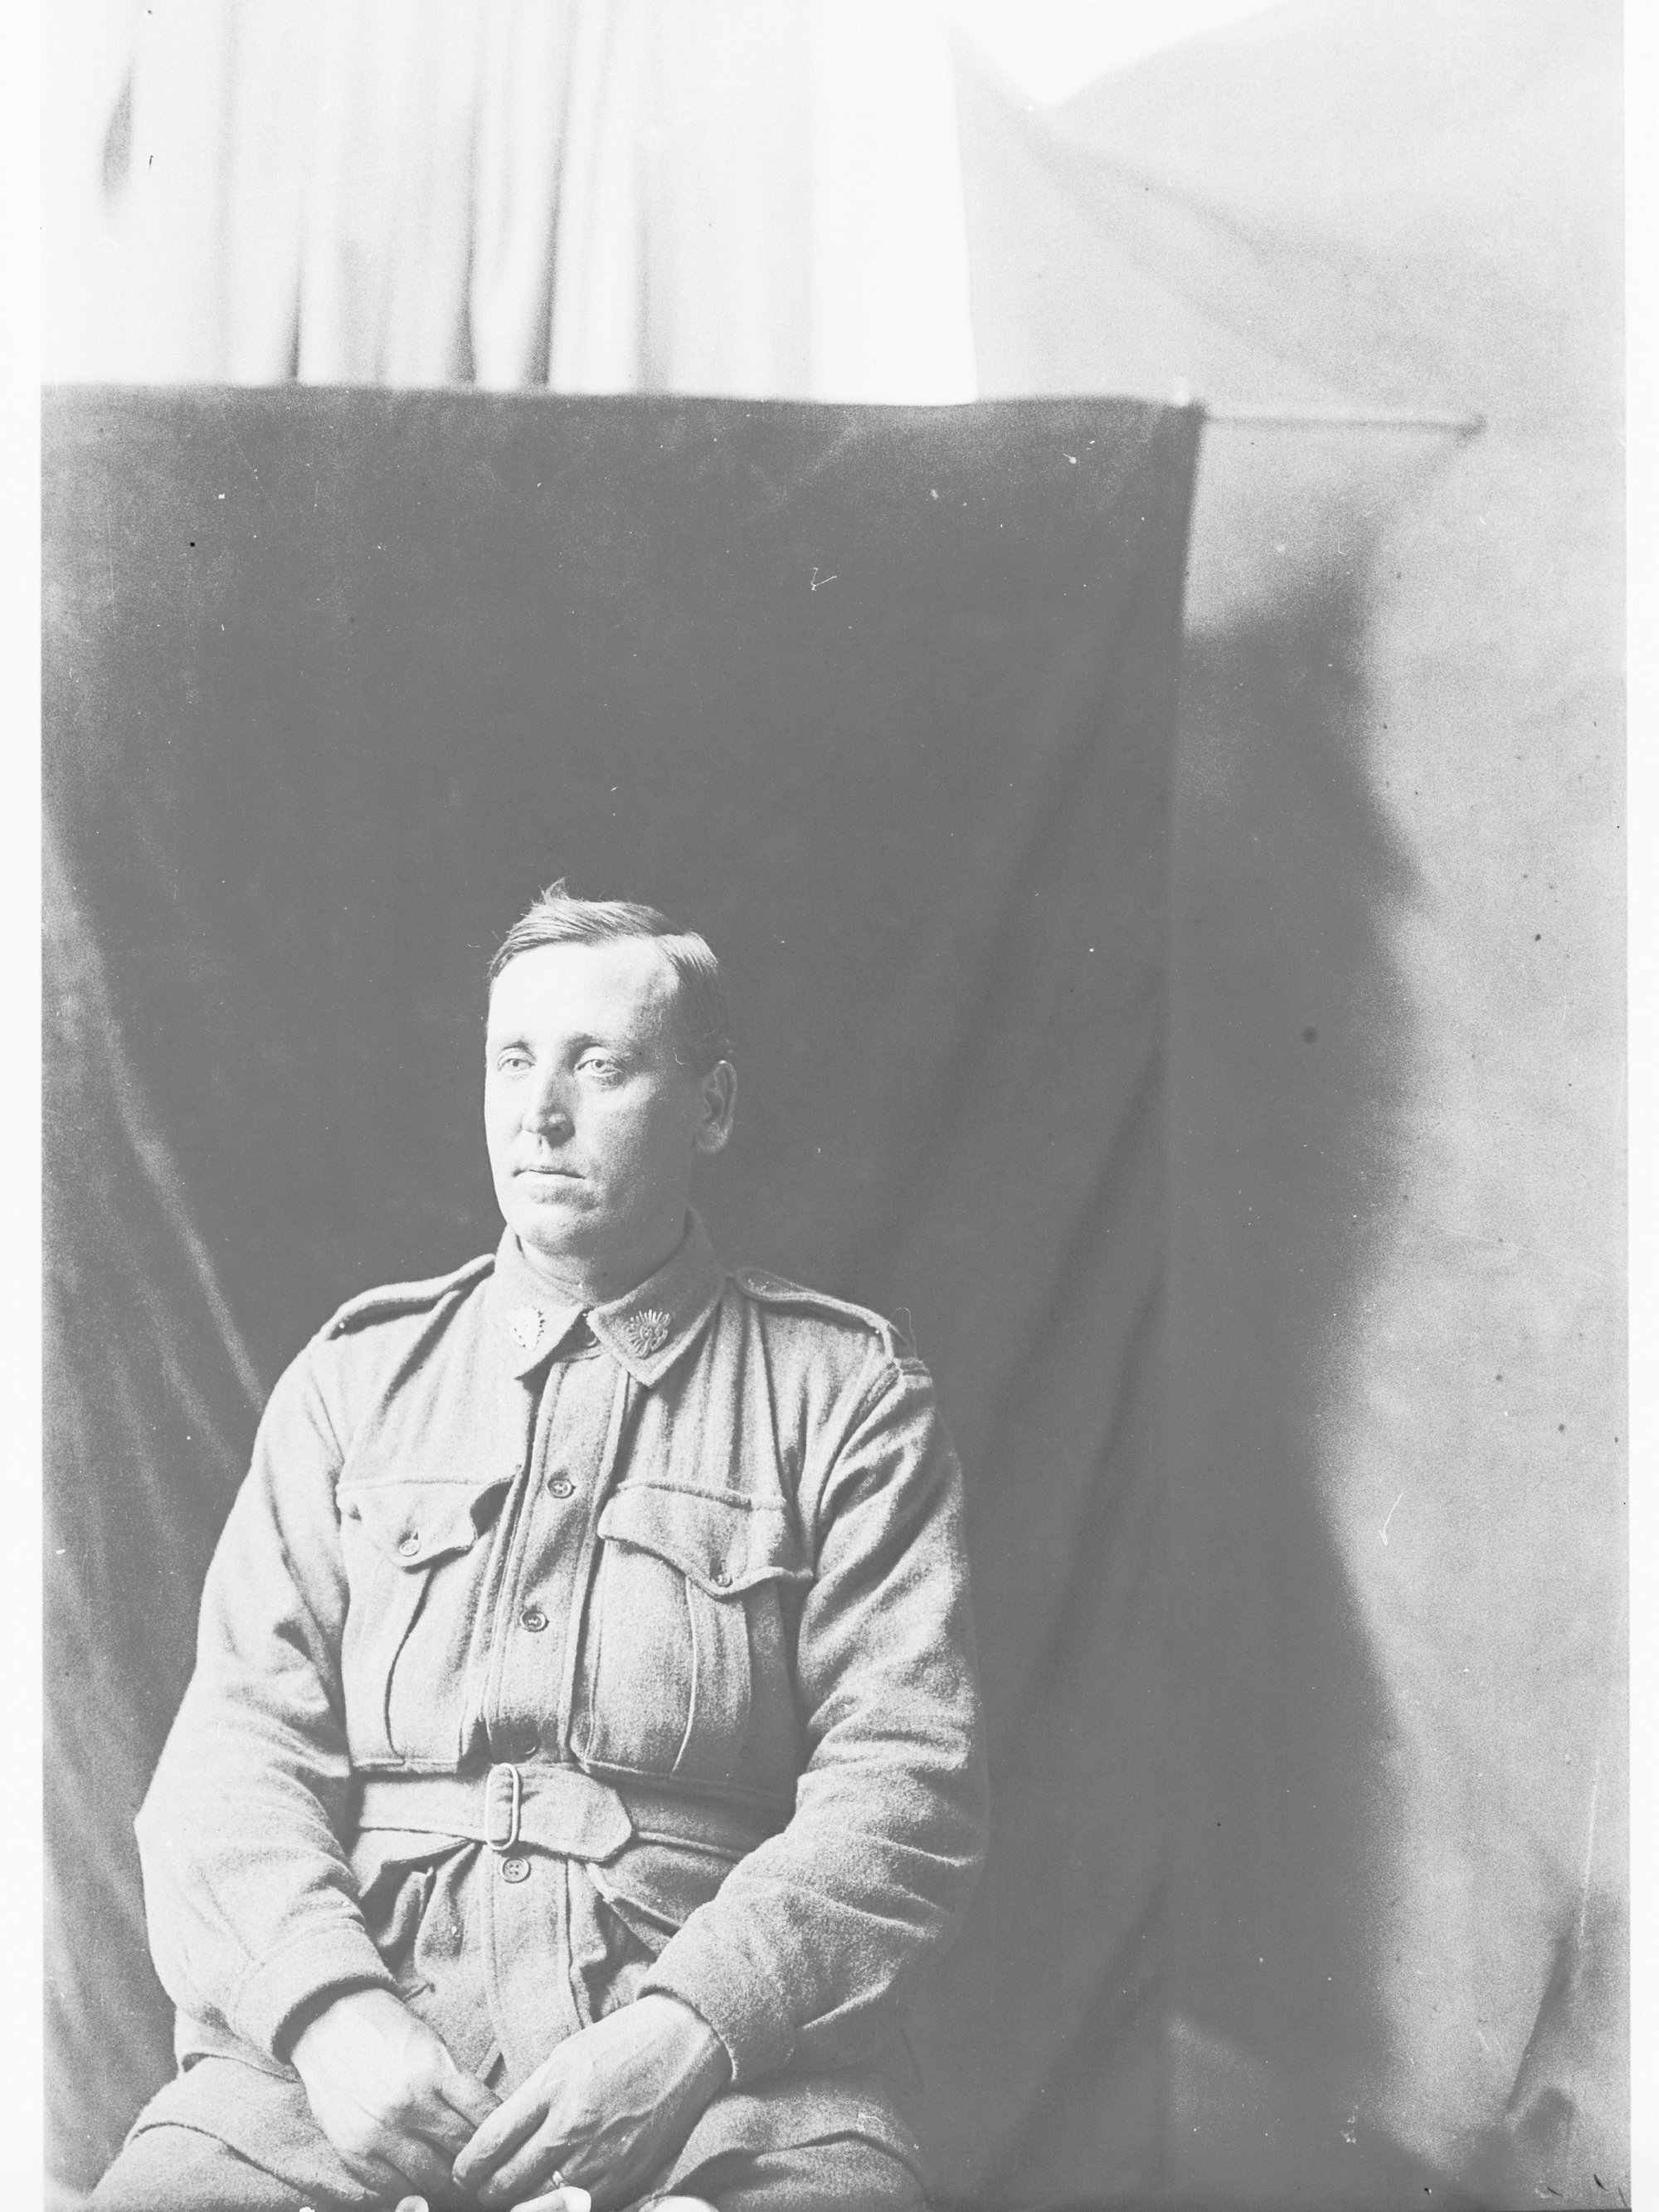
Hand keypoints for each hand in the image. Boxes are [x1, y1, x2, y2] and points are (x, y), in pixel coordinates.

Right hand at [289, 1986, 500, 2206]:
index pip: (485, 2116)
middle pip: (463, 2151)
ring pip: (433, 2178)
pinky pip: (394, 2189)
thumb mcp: (433, 2046)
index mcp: (435, 2071)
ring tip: (455, 2174)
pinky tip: (419, 2175)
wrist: (330, 2024)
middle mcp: (408, 2105)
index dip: (501, 2133)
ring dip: (448, 2179)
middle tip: (485, 2166)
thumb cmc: (390, 2032)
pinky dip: (412, 2187)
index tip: (506, 2141)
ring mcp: (379, 2132)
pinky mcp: (353, 2152)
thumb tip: (489, 2124)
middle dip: (478, 2160)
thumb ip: (458, 2086)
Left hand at [452, 1992, 730, 2210]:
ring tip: (518, 2191)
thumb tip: (494, 2141)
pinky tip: (557, 2190)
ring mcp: (602, 2158)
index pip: (488, 2147)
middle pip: (505, 2185)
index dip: (467, 2167)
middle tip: (486, 2186)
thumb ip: (529, 2101)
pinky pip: (579, 2207)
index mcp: (553, 2090)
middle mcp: (573, 2128)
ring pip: (538, 2204)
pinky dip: (561, 2205)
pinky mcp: (627, 2178)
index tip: (465, 2171)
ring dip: (521, 2201)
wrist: (687, 2042)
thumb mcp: (565, 2057)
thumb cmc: (622, 2042)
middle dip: (487, 2191)